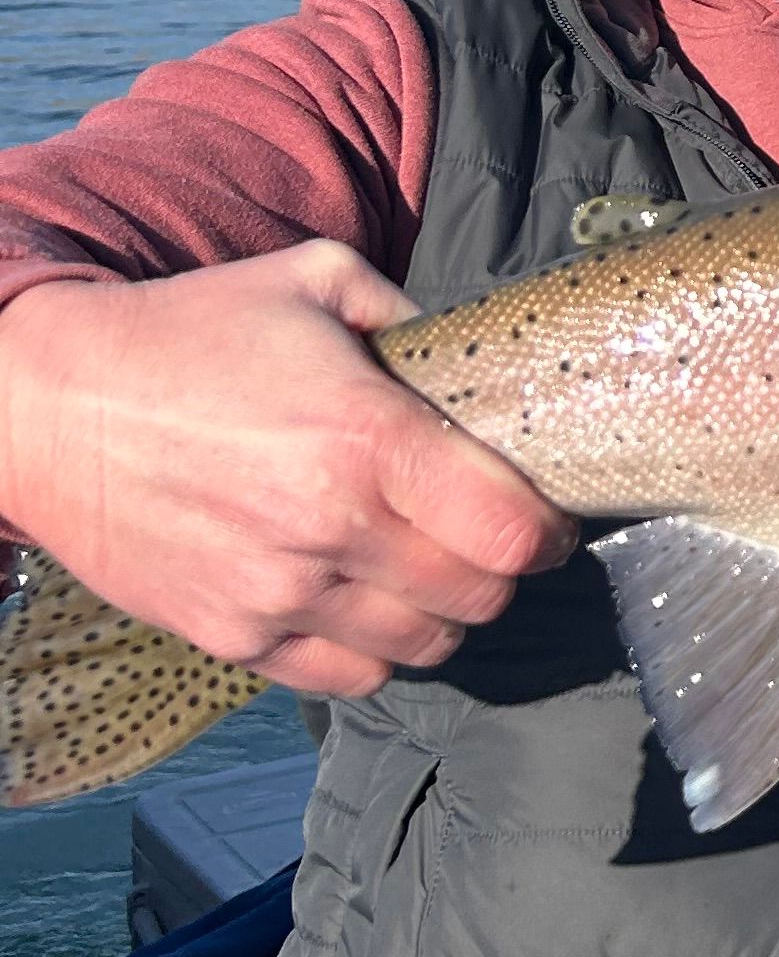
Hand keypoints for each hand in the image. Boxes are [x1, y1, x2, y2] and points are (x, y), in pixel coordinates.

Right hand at [0, 244, 573, 698]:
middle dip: (504, 570)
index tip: (550, 517)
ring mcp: (279, 594)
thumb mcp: (311, 280)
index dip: (549, 530)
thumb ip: (407, 311)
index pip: (511, 531)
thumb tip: (469, 357)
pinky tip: (367, 603)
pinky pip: (350, 675)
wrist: (47, 405)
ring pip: (423, 645)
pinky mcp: (233, 637)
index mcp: (366, 440)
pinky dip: (378, 650)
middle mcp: (329, 528)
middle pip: (480, 596)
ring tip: (431, 572)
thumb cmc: (185, 335)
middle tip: (491, 540)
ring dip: (445, 613)